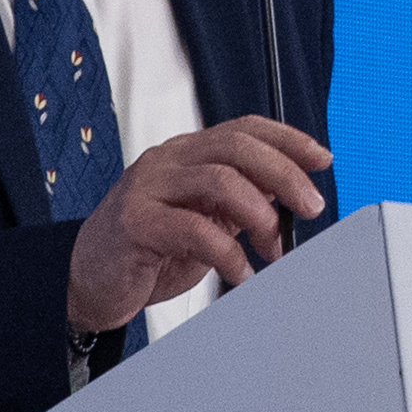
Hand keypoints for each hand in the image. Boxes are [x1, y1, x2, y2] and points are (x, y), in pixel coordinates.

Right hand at [65, 115, 332, 334]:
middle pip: (237, 148)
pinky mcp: (134, 222)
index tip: (322, 159)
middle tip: (310, 208)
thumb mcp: (205, 220)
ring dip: (259, 215)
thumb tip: (292, 196)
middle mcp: (167, 160)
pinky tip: (241, 273)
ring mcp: (147, 187)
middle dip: (284, 175)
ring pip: (219, 180)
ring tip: (273, 247)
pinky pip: (194, 230)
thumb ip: (240, 203)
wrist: (88, 283)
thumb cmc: (149, 252)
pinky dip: (228, 254)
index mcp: (187, 153)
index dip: (288, 139)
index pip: (244, 128)